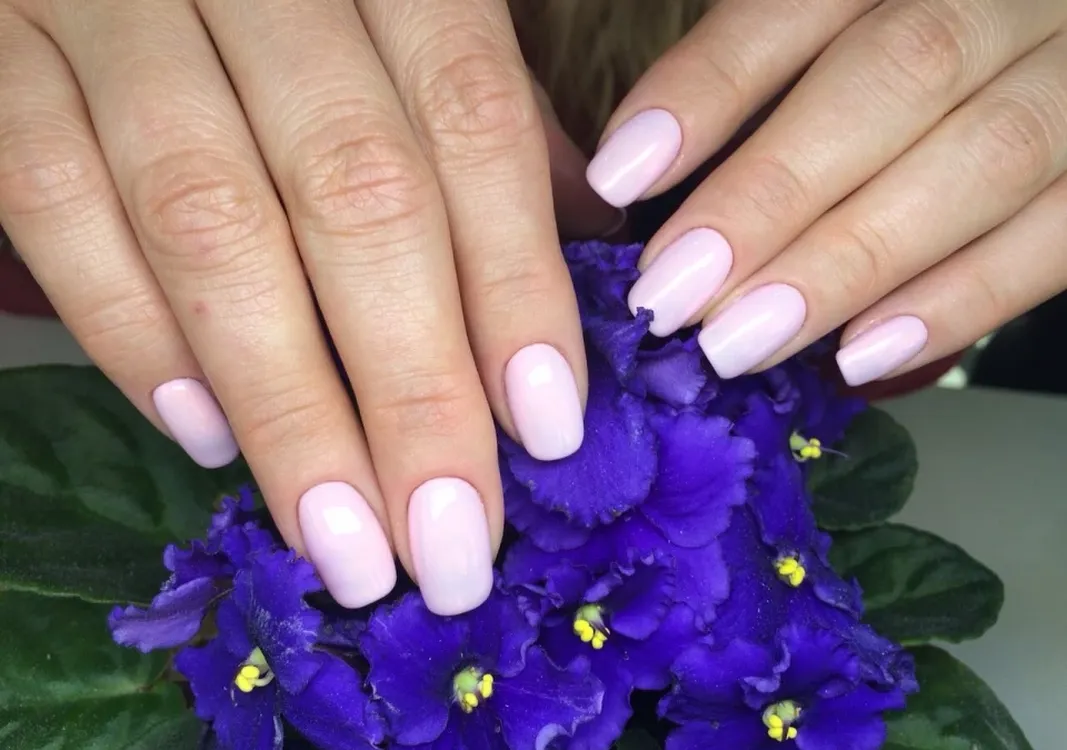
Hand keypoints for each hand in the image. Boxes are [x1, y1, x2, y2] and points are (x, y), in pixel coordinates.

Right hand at [0, 0, 620, 614]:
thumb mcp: (403, 9)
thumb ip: (478, 114)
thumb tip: (579, 242)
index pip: (470, 125)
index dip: (514, 283)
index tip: (545, 431)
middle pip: (355, 195)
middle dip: (412, 388)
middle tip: (449, 542)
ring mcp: (106, 3)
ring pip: (210, 222)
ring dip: (288, 405)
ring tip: (344, 538)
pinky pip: (51, 197)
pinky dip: (131, 330)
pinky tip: (205, 434)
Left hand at [587, 0, 1066, 385]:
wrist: (1058, 50)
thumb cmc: (915, 64)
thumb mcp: (844, 34)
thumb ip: (761, 78)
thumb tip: (636, 178)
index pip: (798, 3)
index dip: (708, 88)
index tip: (621, 175)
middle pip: (897, 75)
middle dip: (772, 193)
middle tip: (673, 293)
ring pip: (982, 156)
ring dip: (850, 260)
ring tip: (741, 340)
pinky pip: (1060, 233)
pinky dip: (962, 298)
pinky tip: (864, 351)